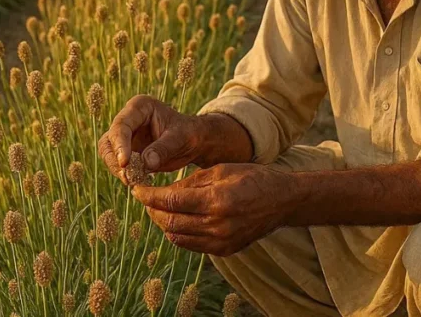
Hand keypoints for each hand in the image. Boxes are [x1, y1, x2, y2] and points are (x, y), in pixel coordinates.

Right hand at [98, 95, 252, 180]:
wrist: (194, 142)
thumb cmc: (189, 134)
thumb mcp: (181, 138)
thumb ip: (163, 149)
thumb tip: (146, 163)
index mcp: (140, 107)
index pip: (122, 125)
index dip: (120, 144)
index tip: (124, 163)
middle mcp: (129, 119)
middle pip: (109, 140)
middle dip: (114, 159)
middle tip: (126, 177)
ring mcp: (126, 136)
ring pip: (109, 153)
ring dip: (117, 169)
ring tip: (131, 181)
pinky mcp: (127, 151)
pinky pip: (118, 164)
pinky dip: (124, 174)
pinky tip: (136, 181)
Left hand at [132, 163, 297, 255]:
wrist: (282, 201)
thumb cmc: (253, 178)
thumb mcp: (221, 170)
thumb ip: (190, 182)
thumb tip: (164, 190)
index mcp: (217, 200)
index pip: (171, 201)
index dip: (149, 196)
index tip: (137, 190)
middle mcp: (218, 224)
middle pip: (171, 222)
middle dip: (152, 211)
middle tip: (145, 200)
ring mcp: (222, 241)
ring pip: (178, 237)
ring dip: (164, 224)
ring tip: (158, 210)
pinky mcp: (225, 250)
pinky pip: (192, 245)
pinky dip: (179, 233)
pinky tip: (177, 220)